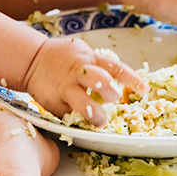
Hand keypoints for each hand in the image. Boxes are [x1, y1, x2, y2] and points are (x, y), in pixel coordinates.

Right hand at [24, 38, 147, 126]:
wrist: (32, 60)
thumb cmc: (62, 57)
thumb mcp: (82, 53)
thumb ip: (98, 64)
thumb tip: (119, 78)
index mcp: (89, 58)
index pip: (115, 67)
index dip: (131, 78)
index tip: (144, 89)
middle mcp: (79, 72)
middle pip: (101, 82)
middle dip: (112, 93)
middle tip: (116, 100)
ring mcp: (66, 88)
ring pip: (84, 104)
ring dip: (96, 114)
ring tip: (100, 120)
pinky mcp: (55, 103)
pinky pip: (69, 115)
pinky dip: (78, 120)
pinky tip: (82, 122)